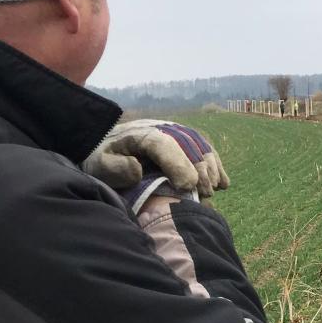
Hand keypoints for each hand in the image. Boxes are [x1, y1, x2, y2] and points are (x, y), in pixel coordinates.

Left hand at [84, 120, 229, 198]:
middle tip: (203, 193)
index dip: (179, 164)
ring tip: (211, 191)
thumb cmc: (104, 161)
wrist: (106, 150)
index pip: (165, 144)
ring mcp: (177, 133)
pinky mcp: (186, 142)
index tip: (187, 186)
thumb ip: (114, 168)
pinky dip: (216, 167)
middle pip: (189, 146)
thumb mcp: (99, 165)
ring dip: (211, 170)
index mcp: (141, 133)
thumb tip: (137, 169)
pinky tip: (222, 184)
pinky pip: (206, 151)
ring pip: (202, 147)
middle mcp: (164, 128)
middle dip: (200, 171)